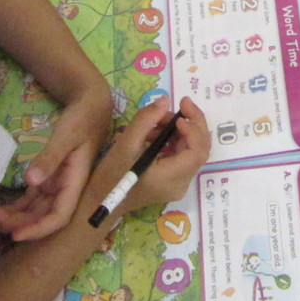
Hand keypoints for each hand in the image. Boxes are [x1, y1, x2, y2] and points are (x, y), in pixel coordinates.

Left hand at [0, 93, 108, 240]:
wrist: (90, 107)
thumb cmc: (82, 120)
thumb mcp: (67, 135)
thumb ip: (50, 157)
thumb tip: (31, 181)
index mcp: (76, 183)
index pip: (59, 216)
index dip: (39, 229)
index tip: (16, 234)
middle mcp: (66, 190)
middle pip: (43, 217)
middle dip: (18, 223)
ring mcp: (56, 186)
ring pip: (35, 211)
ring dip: (14, 217)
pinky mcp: (48, 180)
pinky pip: (31, 200)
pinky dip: (16, 207)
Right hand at [87, 97, 210, 220]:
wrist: (100, 200)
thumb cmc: (112, 175)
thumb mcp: (126, 144)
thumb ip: (146, 120)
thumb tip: (165, 100)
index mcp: (172, 178)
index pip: (198, 151)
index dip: (194, 129)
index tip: (180, 114)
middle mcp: (181, 184)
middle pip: (198, 149)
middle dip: (191, 124)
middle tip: (179, 106)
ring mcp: (178, 184)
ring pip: (190, 150)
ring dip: (179, 131)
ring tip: (156, 121)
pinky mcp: (172, 181)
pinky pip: (180, 156)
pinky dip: (172, 141)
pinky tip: (153, 134)